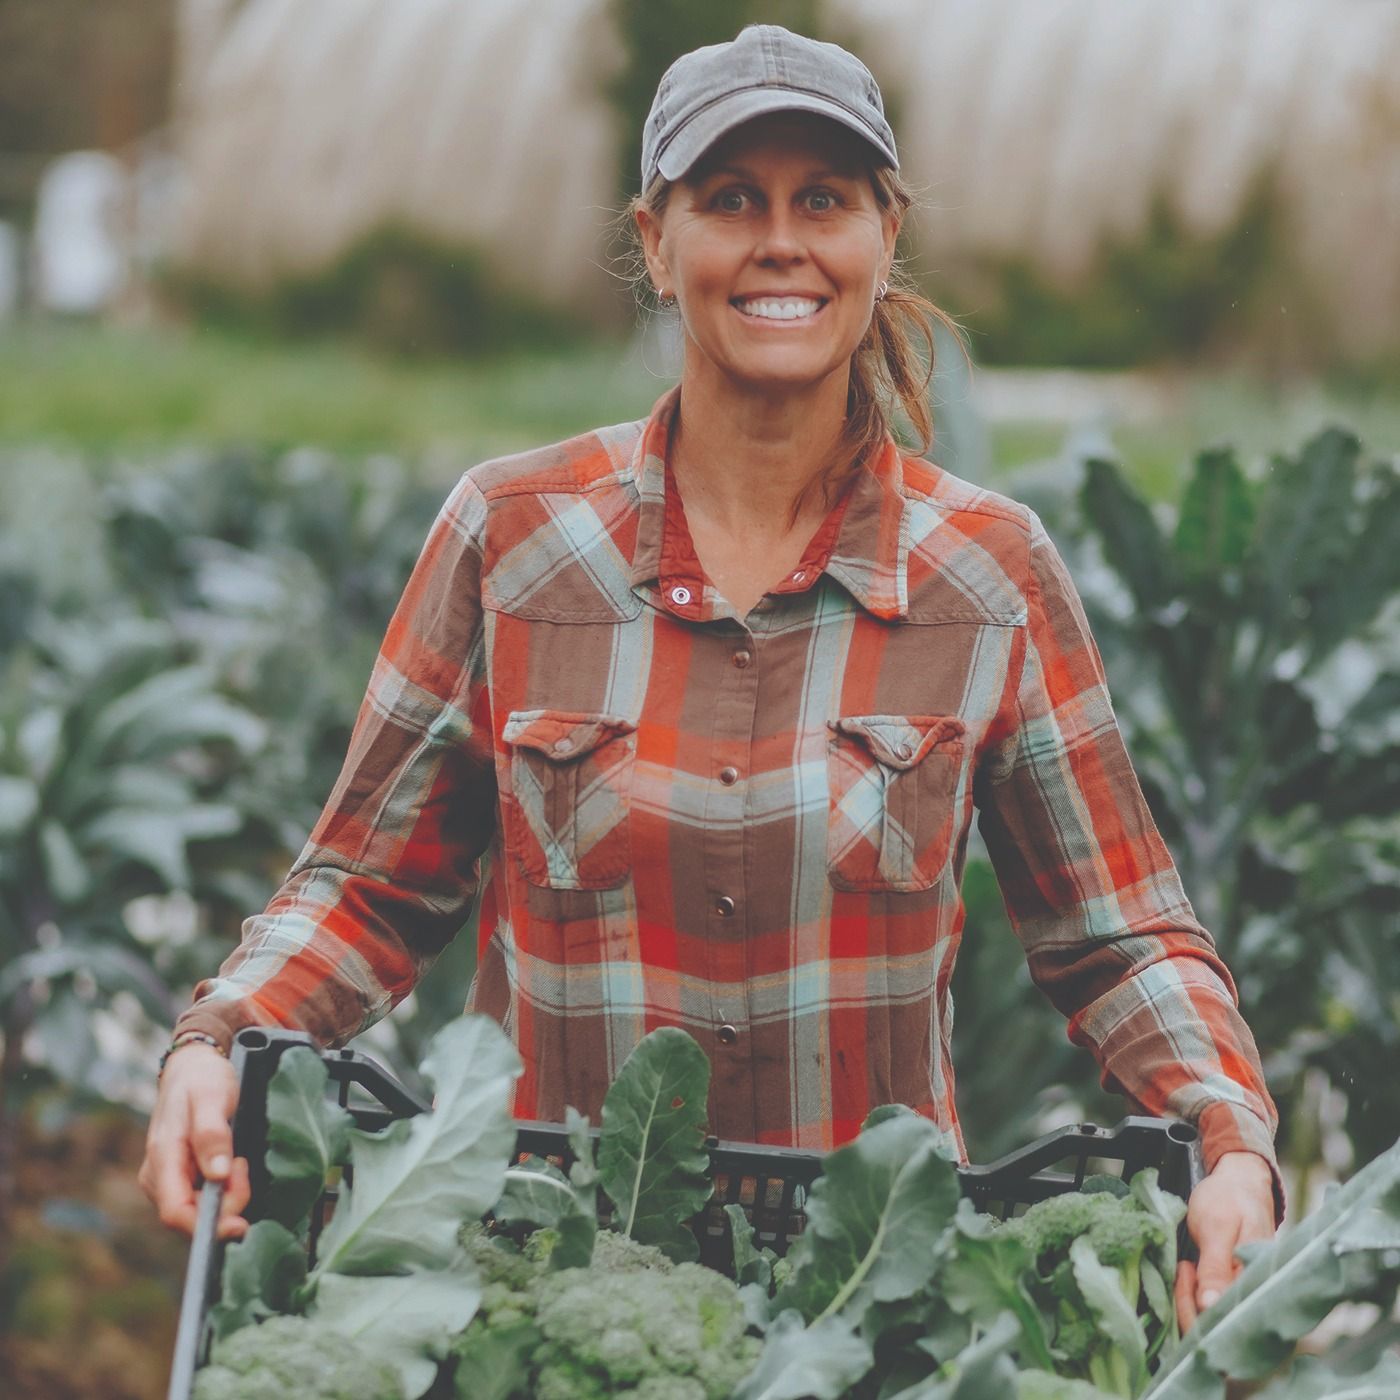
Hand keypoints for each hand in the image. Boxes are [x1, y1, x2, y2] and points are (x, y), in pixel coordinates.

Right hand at [138, 1043, 250, 1240]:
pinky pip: (203, 1199)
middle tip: (243, 1165)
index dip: (207, 1227)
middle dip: (225, 1205)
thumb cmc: (202, 1079)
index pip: (176, 1213)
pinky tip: (233, 1166)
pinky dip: (224, 1191)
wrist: (193, 1067)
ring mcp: (168, 1179)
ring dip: (227, 1196)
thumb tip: (217, 1176)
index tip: (240, 1225)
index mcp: (162, 1160)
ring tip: (239, 1160)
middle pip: (190, 1217)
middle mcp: (159, 1177)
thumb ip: (212, 1134)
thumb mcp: (212, 1097)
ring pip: (199, 1210)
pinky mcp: (181, 1177)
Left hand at [1174, 1150, 1276, 1331]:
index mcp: (1258, 1283)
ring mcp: (1246, 1295)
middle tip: (1183, 1265)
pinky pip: (1213, 1309)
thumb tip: (1211, 1307)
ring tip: (1186, 1265)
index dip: (1195, 1308)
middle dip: (1188, 1304)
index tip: (1184, 1269)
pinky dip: (1195, 1296)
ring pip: (1212, 1320)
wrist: (1240, 1181)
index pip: (1225, 1320)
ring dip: (1189, 1299)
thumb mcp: (1218, 1228)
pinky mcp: (1236, 1292)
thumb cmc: (1231, 1200)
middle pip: (1217, 1327)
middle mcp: (1257, 1296)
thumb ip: (1215, 1268)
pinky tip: (1190, 1274)